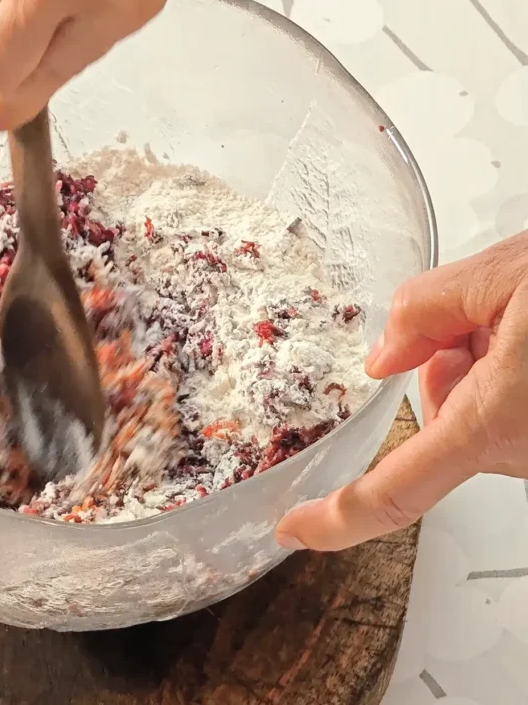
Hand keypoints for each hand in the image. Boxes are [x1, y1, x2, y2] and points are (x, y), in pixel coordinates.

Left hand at [276, 232, 527, 551]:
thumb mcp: (505, 273)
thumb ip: (423, 312)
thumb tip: (381, 356)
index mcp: (494, 420)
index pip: (395, 491)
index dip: (337, 518)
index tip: (295, 528)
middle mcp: (521, 451)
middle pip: (436, 413)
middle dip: (445, 358)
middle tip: (492, 311)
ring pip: (472, 407)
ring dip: (481, 358)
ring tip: (525, 318)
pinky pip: (505, 412)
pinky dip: (506, 372)